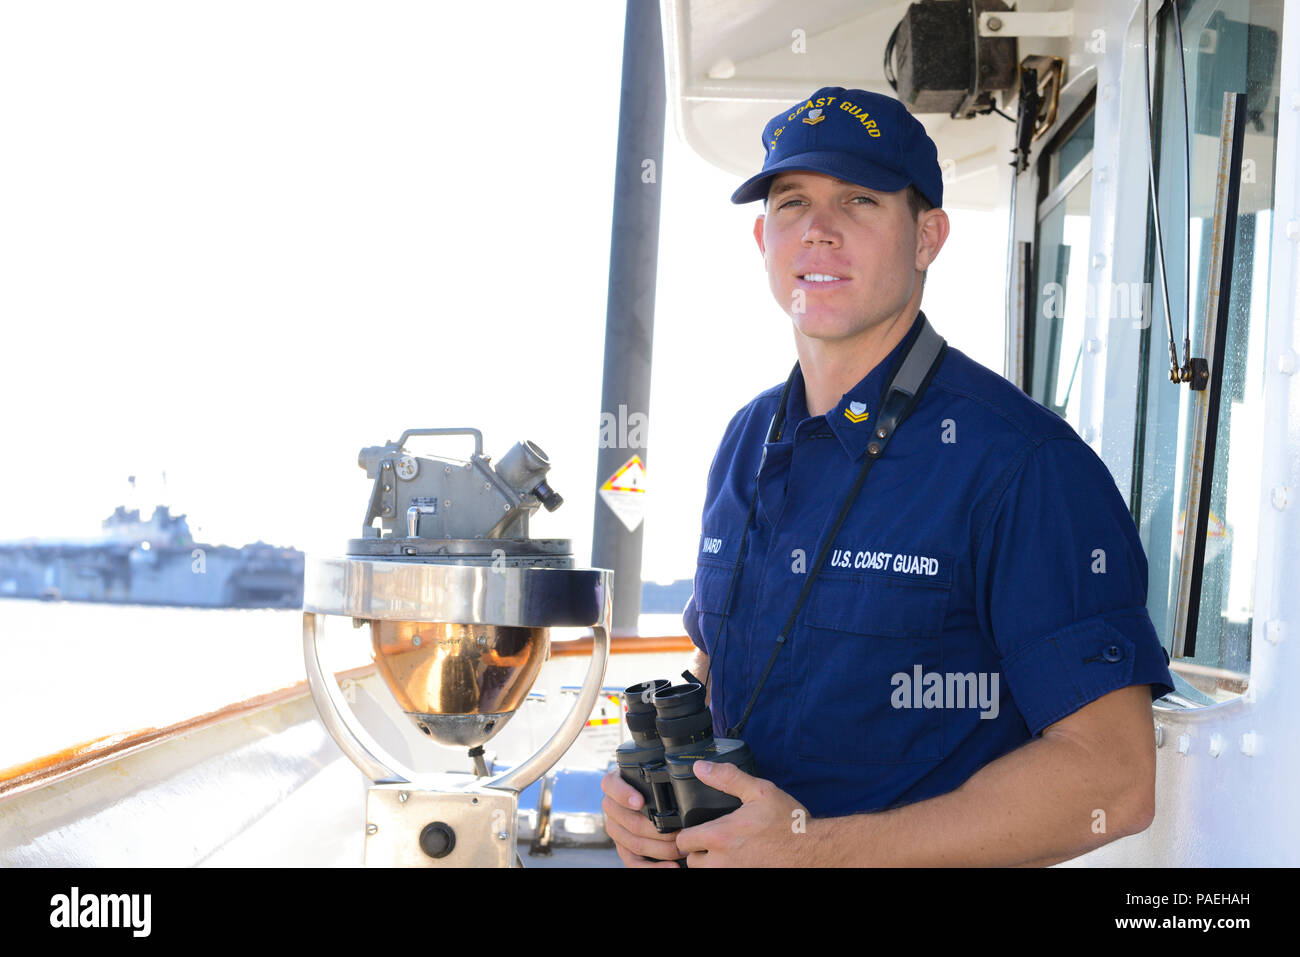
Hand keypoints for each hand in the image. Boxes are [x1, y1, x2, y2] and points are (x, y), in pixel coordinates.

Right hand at [600, 769, 682, 867]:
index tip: (639, 802)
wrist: (639, 796)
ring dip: (661, 849)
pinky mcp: (622, 848)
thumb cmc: (650, 782)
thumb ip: (657, 772)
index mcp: (614, 783)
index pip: (612, 787)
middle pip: (631, 822)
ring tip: (682, 848)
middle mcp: (610, 806)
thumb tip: (690, 769)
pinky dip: (653, 868)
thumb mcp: (647, 772)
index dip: (624, 795)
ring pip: (635, 844)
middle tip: (681, 832)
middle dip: (659, 831)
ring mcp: (614, 829)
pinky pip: (633, 863)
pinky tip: (671, 867)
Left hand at [673, 761, 813, 866]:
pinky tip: (741, 860)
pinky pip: (726, 877)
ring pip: (707, 873)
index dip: (689, 832)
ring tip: (728, 851)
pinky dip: (728, 869)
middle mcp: (722, 862)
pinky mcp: (745, 880)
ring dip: (712, 863)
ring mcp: (733, 875)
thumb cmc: (789, 824)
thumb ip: (727, 778)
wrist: (814, 851)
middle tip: (714, 841)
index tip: (699, 828)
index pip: (683, 840)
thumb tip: (701, 768)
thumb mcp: (760, 791)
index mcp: (720, 836)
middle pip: (692, 862)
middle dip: (699, 851)